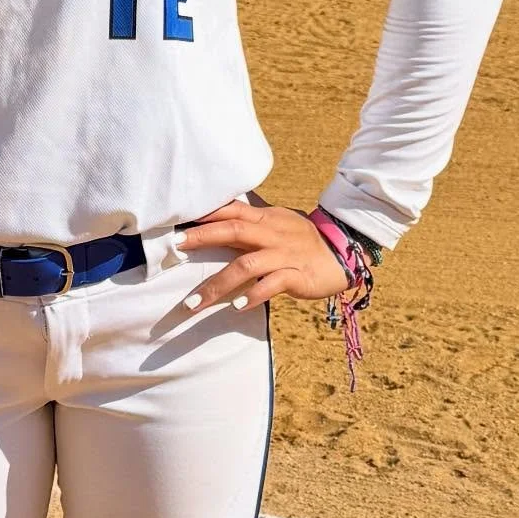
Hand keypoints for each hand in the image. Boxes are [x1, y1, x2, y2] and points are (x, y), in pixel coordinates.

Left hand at [175, 197, 351, 313]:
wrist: (343, 251)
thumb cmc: (302, 239)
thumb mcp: (276, 223)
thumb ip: (249, 223)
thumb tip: (217, 217)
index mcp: (264, 219)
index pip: (230, 211)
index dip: (205, 214)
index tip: (178, 221)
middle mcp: (271, 234)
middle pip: (232, 231)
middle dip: (202, 238)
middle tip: (175, 247)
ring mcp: (283, 255)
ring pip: (246, 265)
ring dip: (218, 284)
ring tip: (194, 303)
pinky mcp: (296, 276)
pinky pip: (272, 285)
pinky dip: (253, 295)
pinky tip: (237, 307)